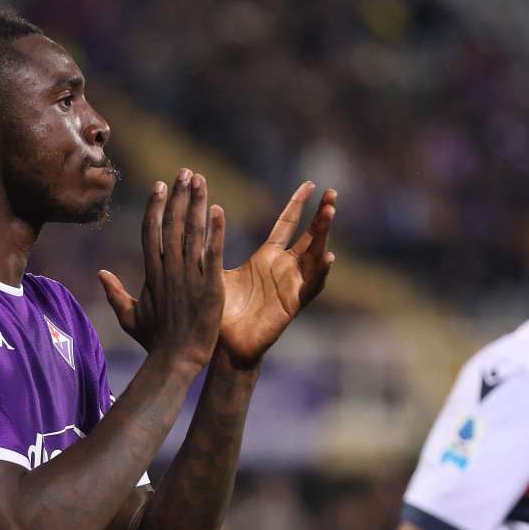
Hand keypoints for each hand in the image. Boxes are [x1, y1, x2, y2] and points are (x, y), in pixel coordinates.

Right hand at [99, 169, 224, 368]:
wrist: (176, 361)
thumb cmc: (155, 342)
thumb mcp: (131, 317)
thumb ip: (116, 294)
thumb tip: (101, 274)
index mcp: (153, 274)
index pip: (151, 231)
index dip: (156, 206)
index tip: (161, 185)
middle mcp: (169, 270)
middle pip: (171, 224)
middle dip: (178, 196)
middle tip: (186, 172)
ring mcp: (189, 277)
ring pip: (191, 233)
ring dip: (195, 204)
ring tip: (200, 180)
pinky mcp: (210, 287)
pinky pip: (212, 254)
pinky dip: (215, 232)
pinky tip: (218, 210)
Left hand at [218, 182, 335, 368]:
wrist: (225, 346)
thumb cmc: (221, 312)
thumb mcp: (216, 271)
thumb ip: (211, 247)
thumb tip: (196, 219)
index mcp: (267, 258)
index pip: (287, 224)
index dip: (299, 204)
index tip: (310, 183)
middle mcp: (284, 269)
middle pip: (309, 235)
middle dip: (321, 215)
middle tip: (332, 192)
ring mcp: (292, 286)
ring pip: (315, 255)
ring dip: (324, 235)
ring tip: (330, 213)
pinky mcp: (293, 305)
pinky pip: (311, 287)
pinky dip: (320, 273)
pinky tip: (328, 257)